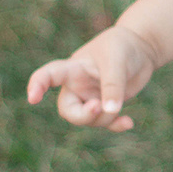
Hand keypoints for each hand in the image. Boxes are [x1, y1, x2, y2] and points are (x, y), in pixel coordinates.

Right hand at [26, 24, 156, 130]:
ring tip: (120, 107)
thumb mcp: (117, 62)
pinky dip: (116, 125)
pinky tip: (128, 123)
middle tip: (98, 108)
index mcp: (73, 68)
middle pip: (68, 110)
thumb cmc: (122, 46)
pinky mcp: (106, 105)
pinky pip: (105, 122)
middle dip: (82, 116)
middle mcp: (77, 85)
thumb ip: (112, 85)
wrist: (140, 48)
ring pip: (89, 119)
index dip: (37, 86)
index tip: (32, 99)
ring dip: (105, 118)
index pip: (49, 76)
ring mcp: (91, 96)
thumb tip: (110, 111)